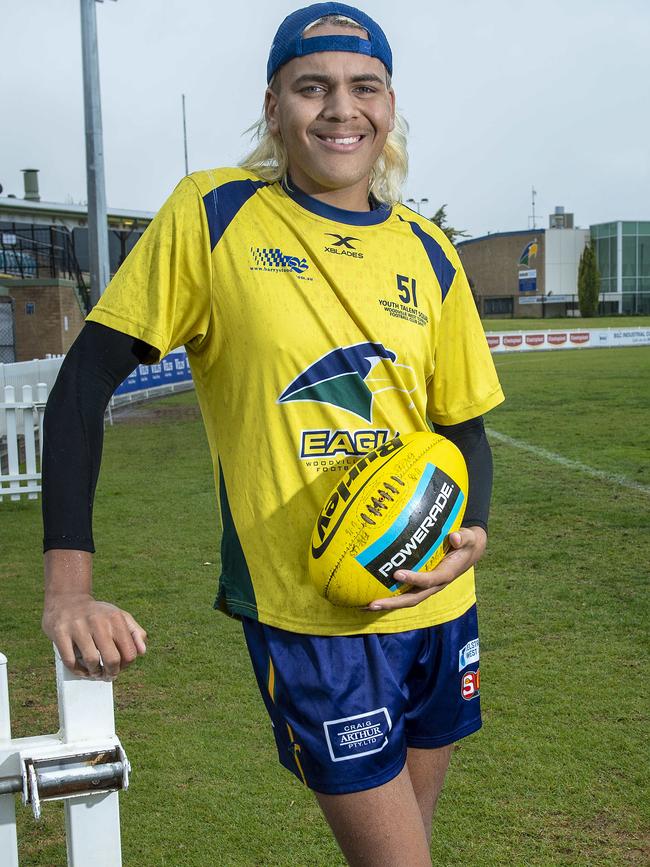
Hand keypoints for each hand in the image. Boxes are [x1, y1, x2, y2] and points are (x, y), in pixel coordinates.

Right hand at [42, 593, 146, 680]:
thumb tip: (142, 651)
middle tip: (108, 674)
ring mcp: (78, 627)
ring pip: (92, 661)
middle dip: (111, 672)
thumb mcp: (119, 616)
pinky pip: (71, 661)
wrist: (67, 600)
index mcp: (115, 618)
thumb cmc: (97, 614)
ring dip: (94, 673)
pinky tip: (81, 669)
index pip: (129, 652)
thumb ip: (134, 632)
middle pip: (112, 659)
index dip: (126, 665)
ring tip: (94, 672)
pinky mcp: (61, 633)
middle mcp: (98, 621)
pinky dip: (77, 671)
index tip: (120, 667)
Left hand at [366, 526, 486, 610]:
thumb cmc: (466, 543)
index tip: (396, 574)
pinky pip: (405, 593)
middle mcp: (435, 585)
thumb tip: (455, 537)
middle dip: (393, 603)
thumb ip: (463, 537)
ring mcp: (427, 587)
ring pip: (407, 599)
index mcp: (446, 574)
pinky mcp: (421, 585)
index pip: (429, 580)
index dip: (414, 579)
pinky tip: (372, 596)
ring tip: (366, 605)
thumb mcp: (469, 538)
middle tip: (373, 603)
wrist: (469, 552)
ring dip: (388, 604)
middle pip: (413, 598)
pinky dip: (390, 597)